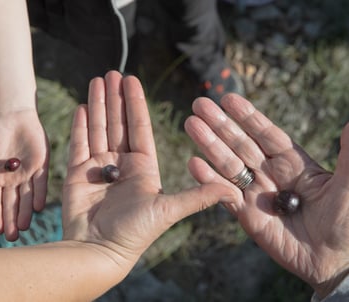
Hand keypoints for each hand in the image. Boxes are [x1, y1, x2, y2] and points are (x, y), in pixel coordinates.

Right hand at [0, 110, 48, 239]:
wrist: (12, 116)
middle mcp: (11, 179)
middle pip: (11, 204)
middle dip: (11, 220)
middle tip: (12, 237)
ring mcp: (27, 173)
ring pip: (26, 197)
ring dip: (25, 212)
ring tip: (25, 227)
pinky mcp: (41, 166)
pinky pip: (40, 183)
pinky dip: (39, 194)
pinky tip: (39, 207)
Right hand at [62, 71, 235, 271]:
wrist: (100, 252)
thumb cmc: (135, 233)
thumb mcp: (169, 210)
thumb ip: (199, 196)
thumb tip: (234, 192)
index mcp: (143, 167)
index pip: (140, 127)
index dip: (136, 103)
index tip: (133, 81)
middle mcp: (122, 164)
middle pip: (119, 123)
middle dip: (116, 98)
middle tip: (114, 73)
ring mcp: (99, 167)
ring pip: (99, 128)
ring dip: (98, 104)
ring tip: (98, 80)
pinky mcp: (78, 172)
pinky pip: (80, 142)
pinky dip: (81, 125)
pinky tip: (83, 105)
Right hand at [185, 94, 348, 297]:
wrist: (334, 261)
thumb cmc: (348, 222)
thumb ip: (348, 154)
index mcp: (293, 163)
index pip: (266, 133)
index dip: (247, 116)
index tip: (228, 98)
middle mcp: (270, 174)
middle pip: (240, 144)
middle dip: (219, 124)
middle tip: (199, 104)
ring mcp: (256, 193)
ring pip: (227, 164)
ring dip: (208, 145)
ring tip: (190, 124)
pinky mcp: (245, 215)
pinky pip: (222, 195)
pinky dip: (207, 180)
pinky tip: (194, 163)